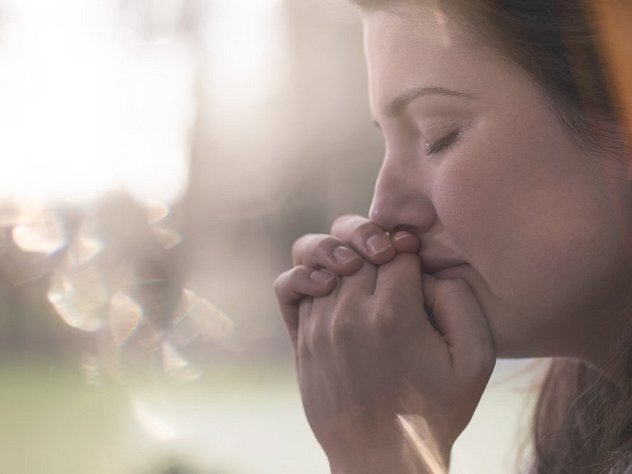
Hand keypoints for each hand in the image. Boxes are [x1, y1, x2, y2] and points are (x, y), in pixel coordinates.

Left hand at [274, 216, 494, 472]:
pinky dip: (305, 273)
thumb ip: (461, 301)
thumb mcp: (474, 360)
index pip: (396, 248)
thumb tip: (428, 270)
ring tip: (360, 267)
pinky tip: (327, 283)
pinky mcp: (301, 339)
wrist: (383, 456)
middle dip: (378, 243)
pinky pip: (289, 285)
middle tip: (391, 258)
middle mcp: (349, 314)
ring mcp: (319, 326)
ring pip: (320, 256)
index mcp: (394, 315)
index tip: (415, 257)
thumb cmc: (436, 410)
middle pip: (357, 245)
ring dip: (343, 252)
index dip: (409, 246)